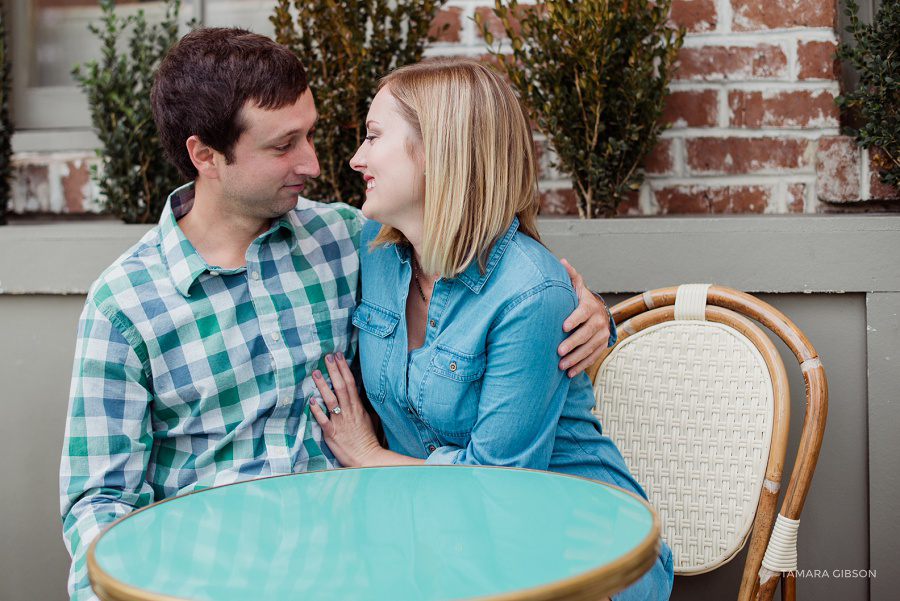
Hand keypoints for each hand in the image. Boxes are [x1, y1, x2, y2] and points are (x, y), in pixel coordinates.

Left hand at [309, 353, 383, 466]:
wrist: (367, 458)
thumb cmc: (366, 440)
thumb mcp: (367, 419)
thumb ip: (359, 407)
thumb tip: (355, 395)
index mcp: (357, 407)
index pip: (351, 383)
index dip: (344, 368)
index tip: (338, 356)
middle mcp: (349, 412)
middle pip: (342, 387)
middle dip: (334, 370)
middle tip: (327, 357)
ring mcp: (340, 422)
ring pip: (331, 400)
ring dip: (323, 386)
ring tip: (315, 373)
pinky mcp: (332, 434)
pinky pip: (324, 421)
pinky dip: (317, 411)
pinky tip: (311, 401)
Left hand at [557, 258, 609, 377]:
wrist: (597, 313)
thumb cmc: (580, 300)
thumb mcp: (576, 287)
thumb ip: (570, 276)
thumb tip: (562, 261)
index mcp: (590, 306)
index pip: (583, 312)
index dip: (575, 319)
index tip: (563, 326)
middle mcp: (599, 320)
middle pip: (587, 333)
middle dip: (573, 343)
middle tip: (559, 351)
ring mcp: (602, 334)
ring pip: (590, 348)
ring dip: (576, 358)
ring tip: (561, 366)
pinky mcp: (602, 346)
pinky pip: (593, 357)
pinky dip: (581, 366)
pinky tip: (569, 373)